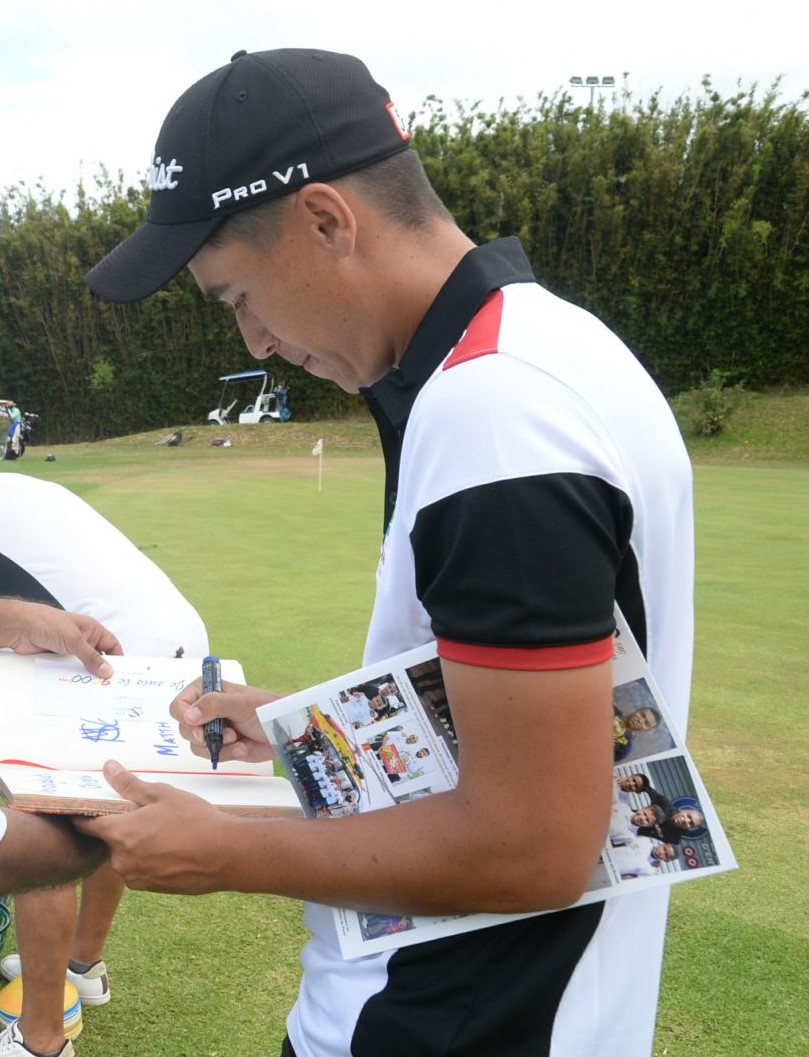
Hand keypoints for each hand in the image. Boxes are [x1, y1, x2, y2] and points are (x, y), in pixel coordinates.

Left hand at [0, 599, 121, 676]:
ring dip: (85, 674)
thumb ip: (91, 657)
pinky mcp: (58, 657)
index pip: (111, 645)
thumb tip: (107, 670)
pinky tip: (74, 685)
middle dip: (102, 670)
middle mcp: (83, 639)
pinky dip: (72, 676)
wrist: (20, 627)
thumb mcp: (75, 640)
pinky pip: (69, 669)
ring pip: (83, 665)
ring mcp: (70, 649)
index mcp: (92, 630)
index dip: (117, 658)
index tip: (120, 673)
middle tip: (107, 685)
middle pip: (98, 657)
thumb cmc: (48, 622)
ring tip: (91, 688)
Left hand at [73, 762, 232, 892]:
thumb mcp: (163, 794)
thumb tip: (108, 768)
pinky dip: (150, 859)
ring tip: (166, 832)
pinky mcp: (150, 888)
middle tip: (149, 815)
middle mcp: (121, 860)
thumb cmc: (195, 820)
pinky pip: (141, 869)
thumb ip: (130, 784)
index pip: (87, 825)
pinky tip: (173, 848)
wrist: (225, 855)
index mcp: (120, 833)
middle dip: (124, 828)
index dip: (86, 815)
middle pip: (111, 840)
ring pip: (127, 855)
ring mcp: (135, 877)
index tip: (92, 807)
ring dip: (138, 845)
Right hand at [170, 678, 280, 763]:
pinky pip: (210, 755)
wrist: (284, 730)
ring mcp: (212, 729)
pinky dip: (226, 754)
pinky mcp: (220, 746)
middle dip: (205, 736)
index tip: (199, 728)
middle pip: (184, 729)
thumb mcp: (240, 703)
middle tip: (228, 734)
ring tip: (237, 739)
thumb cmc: (265, 709)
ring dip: (218, 746)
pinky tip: (242, 747)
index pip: (178, 706)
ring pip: (196, 745)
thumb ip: (213, 705)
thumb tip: (188, 715)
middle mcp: (205, 710)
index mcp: (206, 691)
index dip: (185, 719)